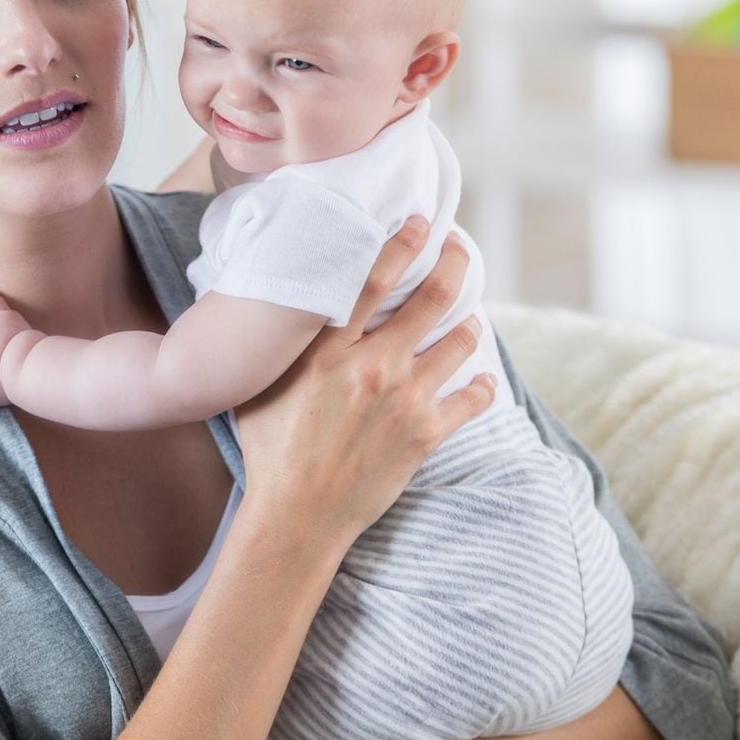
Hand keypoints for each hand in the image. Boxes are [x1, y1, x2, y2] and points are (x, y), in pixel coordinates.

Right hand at [234, 216, 495, 551]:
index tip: (421, 222)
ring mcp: (404, 400)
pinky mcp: (426, 435)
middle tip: (461, 251)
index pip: (373, 278)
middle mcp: (371, 366)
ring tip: (469, 321)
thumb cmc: (268, 451)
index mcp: (327, 349)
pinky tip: (480, 382)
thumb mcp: (258, 385)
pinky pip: (471, 399)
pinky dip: (480, 387)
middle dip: (455, 265)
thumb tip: (269, 308)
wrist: (296, 516)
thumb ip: (274, 345)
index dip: (404, 242)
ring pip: (459, 342)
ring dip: (469, 325)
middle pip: (432, 298)